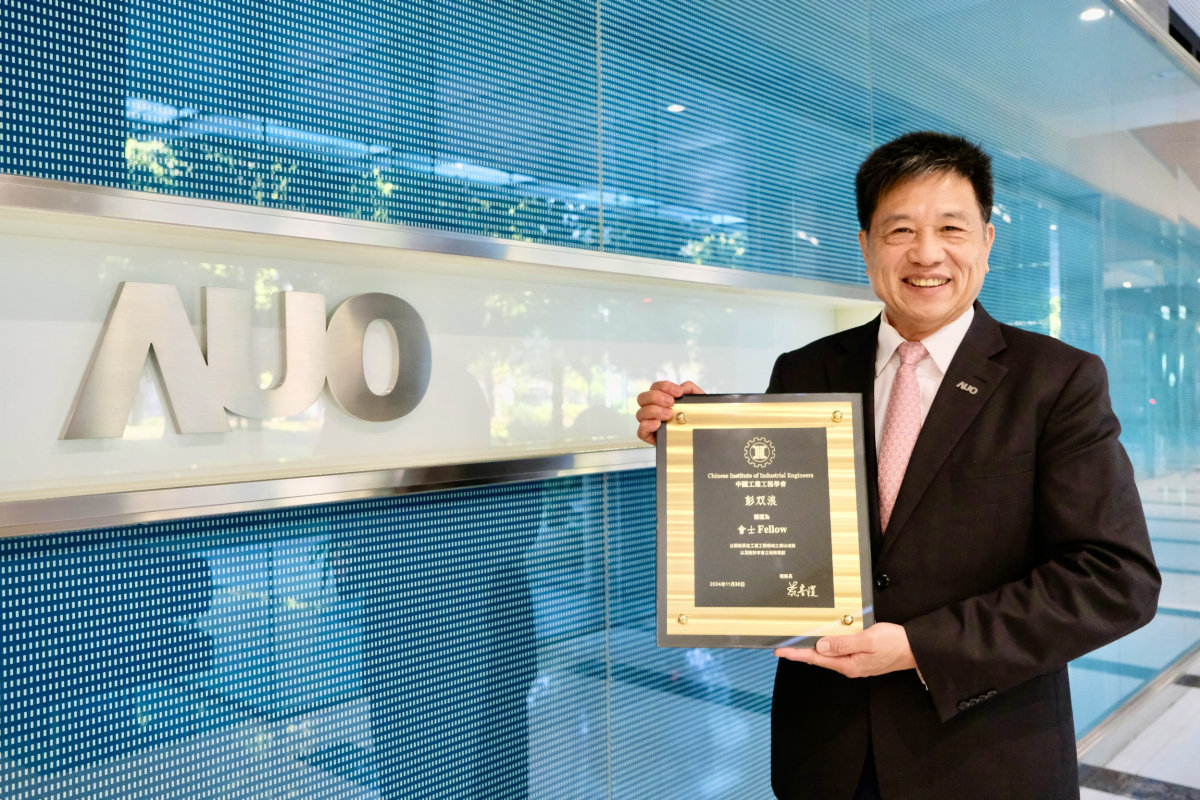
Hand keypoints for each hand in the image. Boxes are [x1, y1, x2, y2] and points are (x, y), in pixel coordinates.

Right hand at [635, 380, 705, 443]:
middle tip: (671, 403)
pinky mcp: (651, 438)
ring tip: (669, 415)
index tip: (678, 392)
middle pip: (643, 398)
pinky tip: (658, 424)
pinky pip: (641, 431)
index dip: (664, 387)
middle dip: (656, 397)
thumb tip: (681, 387)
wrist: (705, 438)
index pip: (656, 388)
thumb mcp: (700, 402)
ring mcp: (651, 424)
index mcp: (663, 399)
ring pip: (640, 413)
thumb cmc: (699, 419)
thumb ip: (692, 390)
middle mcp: (655, 410)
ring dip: (653, 411)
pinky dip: (647, 425)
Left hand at [774, 622, 917, 678]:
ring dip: (813, 646)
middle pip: (819, 657)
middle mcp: (849, 665)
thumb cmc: (895, 643)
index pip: (816, 658)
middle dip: (801, 650)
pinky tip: (823, 636)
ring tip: (797, 639)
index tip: (779, 650)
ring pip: (829, 653)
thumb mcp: (868, 640)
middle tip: (783, 644)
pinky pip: (839, 649)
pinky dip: (828, 643)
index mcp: (848, 664)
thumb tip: (820, 646)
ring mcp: (855, 661)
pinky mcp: (861, 655)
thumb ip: (843, 643)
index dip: (796, 653)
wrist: (916, 649)